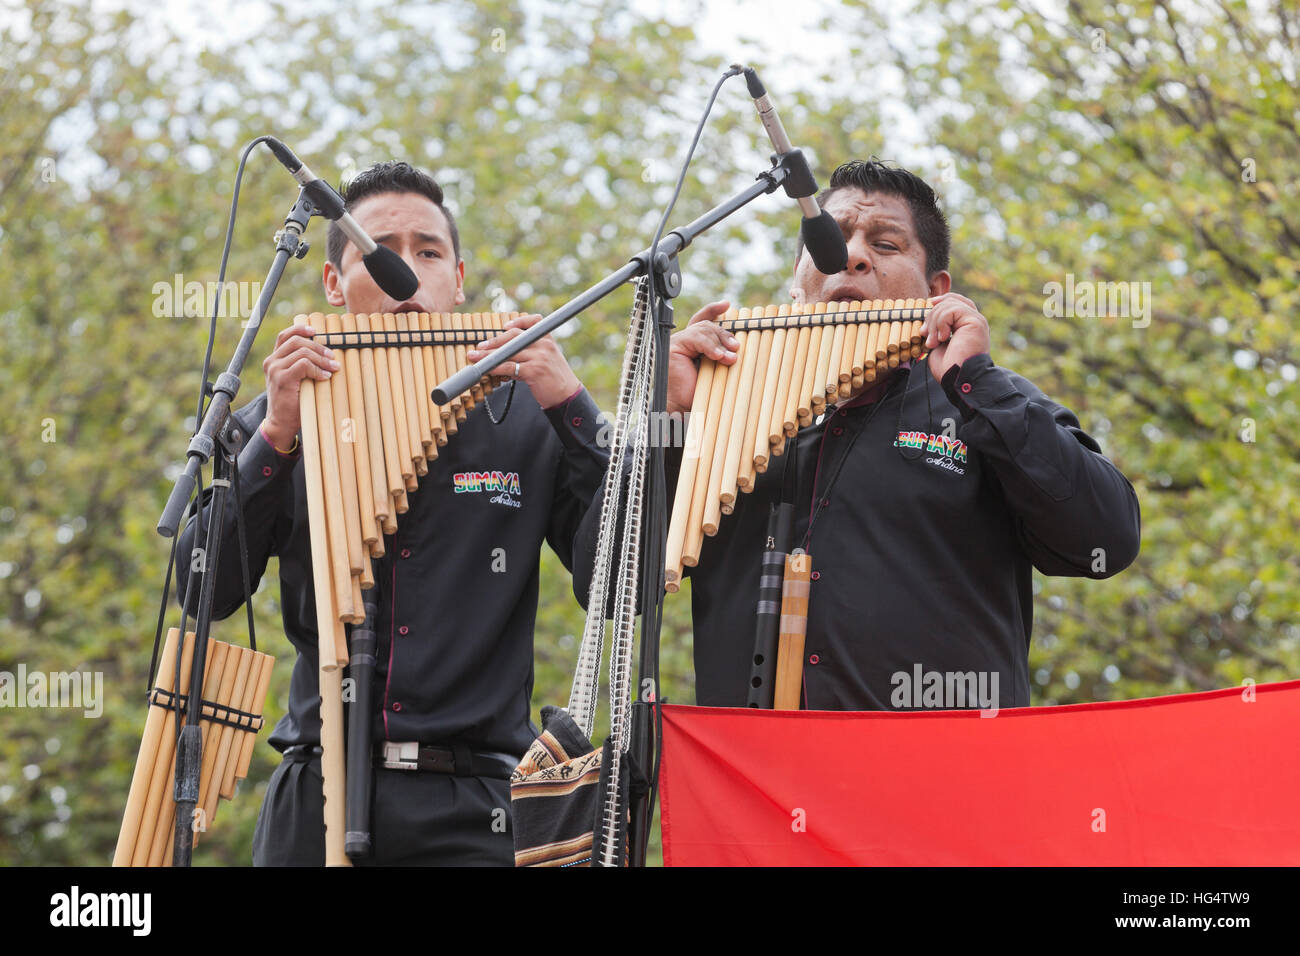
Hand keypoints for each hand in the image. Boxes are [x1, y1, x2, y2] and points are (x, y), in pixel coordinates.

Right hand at [261, 323, 339, 447]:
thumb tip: (327, 353)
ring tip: (333, 367)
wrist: (281, 423)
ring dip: (321, 359)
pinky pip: (303, 365)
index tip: (316, 331)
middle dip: (318, 346)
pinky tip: (326, 376)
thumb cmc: (294, 402)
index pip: (285, 336)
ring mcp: (275, 369)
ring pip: (302, 352)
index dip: (300, 329)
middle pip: (297, 341)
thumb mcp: (297, 380)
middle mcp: (271, 361)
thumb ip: (303, 365)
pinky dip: (317, 369)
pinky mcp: (281, 379)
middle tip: (333, 357)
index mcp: (274, 359)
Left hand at [466, 313, 580, 408]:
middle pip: (514, 336)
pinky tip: (486, 369)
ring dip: (488, 355)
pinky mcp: (534, 371)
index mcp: (547, 339)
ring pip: (508, 352)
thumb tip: (505, 353)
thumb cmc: (554, 379)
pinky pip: (509, 366)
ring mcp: (539, 357)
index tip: (504, 326)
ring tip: (475, 358)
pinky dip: (495, 367)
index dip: (518, 321)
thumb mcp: (546, 360)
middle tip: (479, 346)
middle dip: (494, 341)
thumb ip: (530, 352)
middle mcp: (544, 345)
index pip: (533, 321)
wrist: (567, 396)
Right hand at [666, 301, 737, 415]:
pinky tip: (718, 356)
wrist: (687, 408)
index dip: (713, 310)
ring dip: (719, 341)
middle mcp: (684, 341)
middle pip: (706, 325)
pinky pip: (695, 337)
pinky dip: (709, 346)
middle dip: (724, 333)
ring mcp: (677, 343)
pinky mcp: (673, 347)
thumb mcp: (718, 369)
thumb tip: (738, 344)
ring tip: (728, 357)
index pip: (702, 320)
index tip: (727, 304)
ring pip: (702, 329)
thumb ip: (722, 354)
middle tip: (736, 347)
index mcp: (693, 345)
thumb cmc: (704, 393)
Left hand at [921, 292, 991, 381]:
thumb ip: (937, 329)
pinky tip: (942, 338)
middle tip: (925, 334)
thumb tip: (927, 319)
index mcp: (967, 325)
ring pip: (949, 305)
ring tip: (933, 342)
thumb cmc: (948, 367)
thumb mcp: (938, 344)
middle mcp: (974, 321)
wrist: (958, 378)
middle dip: (932, 315)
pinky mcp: (976, 322)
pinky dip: (941, 323)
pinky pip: (953, 310)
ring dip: (934, 322)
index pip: (957, 301)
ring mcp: (976, 320)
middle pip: (950, 301)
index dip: (942, 299)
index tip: (929, 304)